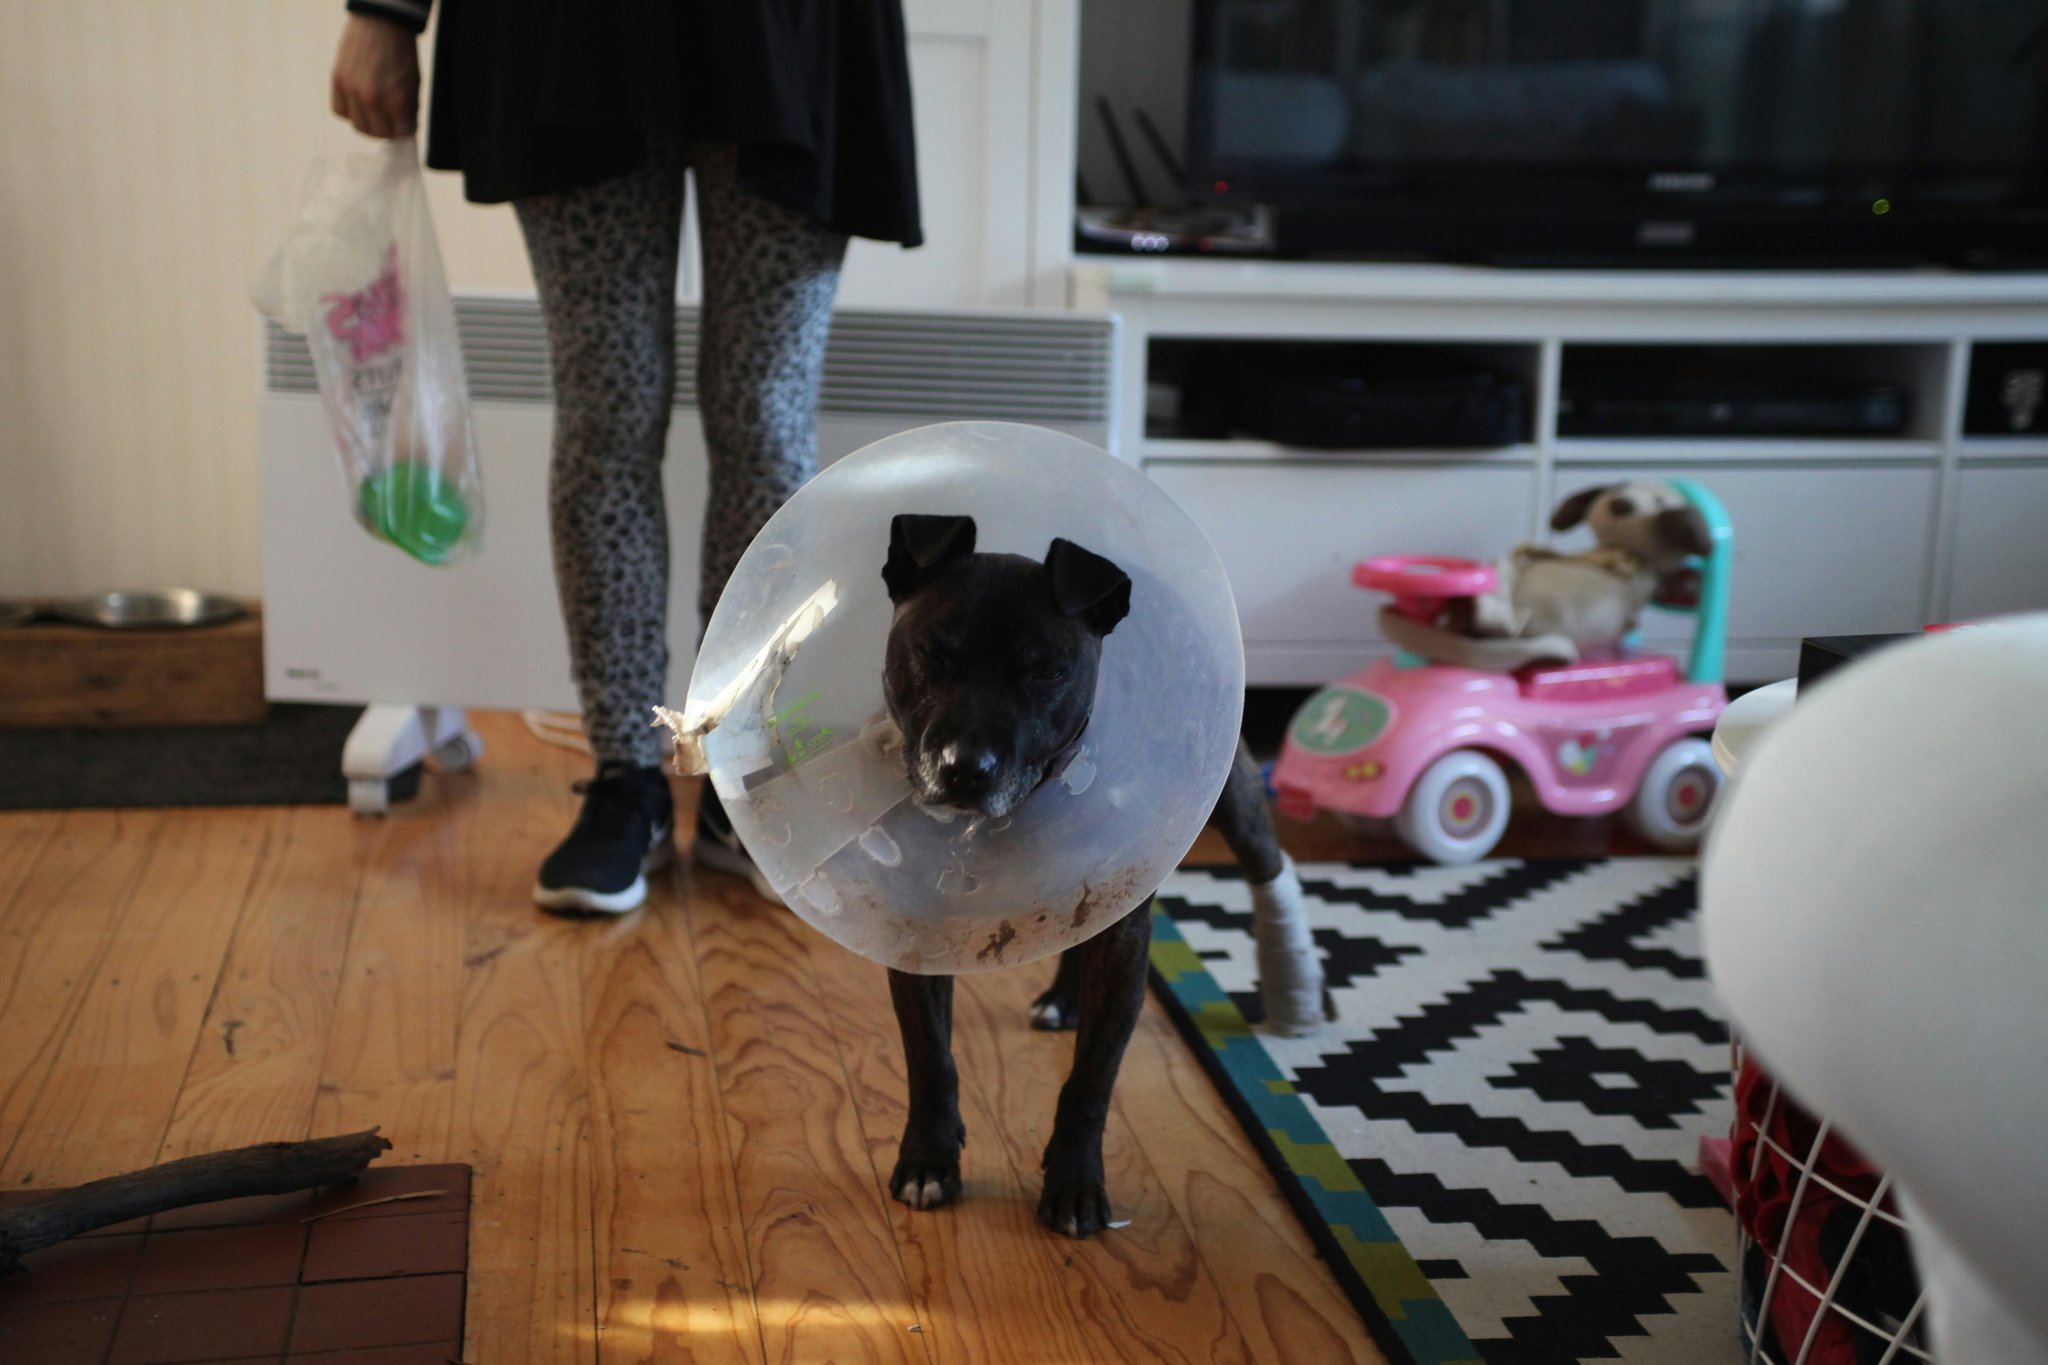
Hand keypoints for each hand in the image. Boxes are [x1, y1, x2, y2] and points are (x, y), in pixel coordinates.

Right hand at [330, 13, 419, 138]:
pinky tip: (358, 105)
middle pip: (378, 133)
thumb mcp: (414, 84)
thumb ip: (409, 110)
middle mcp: (373, 98)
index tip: (404, 125)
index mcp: (397, 100)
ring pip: (358, 126)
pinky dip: (349, 112)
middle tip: (390, 122)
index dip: (404, 130)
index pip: (401, 132)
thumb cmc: (401, 53)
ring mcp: (352, 90)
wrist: (381, 23)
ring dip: (369, 125)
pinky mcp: (337, 80)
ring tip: (375, 115)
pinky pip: (339, 110)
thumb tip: (403, 130)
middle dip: (388, 130)